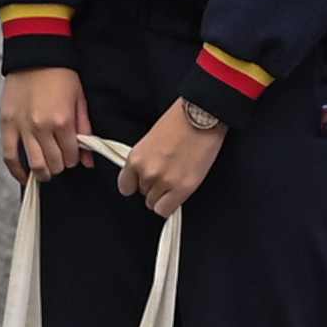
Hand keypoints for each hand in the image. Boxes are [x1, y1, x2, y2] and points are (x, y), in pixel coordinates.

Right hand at [0, 63, 91, 184]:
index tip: (71, 154)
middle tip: (59, 160)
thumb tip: (88, 160)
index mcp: (63, 121)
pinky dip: (17, 170)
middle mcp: (42, 127)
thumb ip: (84, 131)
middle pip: (54, 163)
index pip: (70, 156)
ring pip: (34, 164)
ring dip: (43, 172)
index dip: (73, 159)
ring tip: (46, 171)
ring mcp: (23, 127)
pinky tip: (24, 176)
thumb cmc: (60, 74)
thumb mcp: (79, 100)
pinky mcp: (7, 124)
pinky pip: (9, 155)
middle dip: (59, 165)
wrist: (36, 54)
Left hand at [118, 101, 229, 218]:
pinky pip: (166, 210)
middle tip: (167, 173)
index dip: (136, 184)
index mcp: (136, 158)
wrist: (200, 116)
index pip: (125, 186)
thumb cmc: (178, 122)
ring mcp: (165, 182)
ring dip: (164, 195)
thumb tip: (143, 175)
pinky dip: (170, 206)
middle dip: (153, 187)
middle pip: (143, 194)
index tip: (143, 181)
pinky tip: (177, 193)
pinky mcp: (182, 188)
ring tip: (175, 178)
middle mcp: (147, 173)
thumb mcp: (150, 140)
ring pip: (155, 203)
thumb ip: (144, 160)